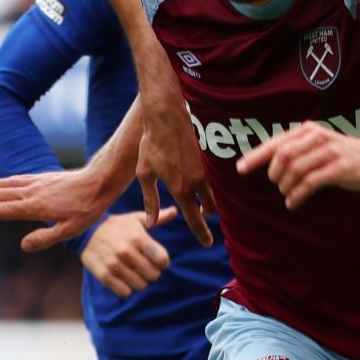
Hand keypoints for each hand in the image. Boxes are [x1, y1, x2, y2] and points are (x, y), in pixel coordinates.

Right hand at [0, 166, 122, 251]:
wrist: (99, 182)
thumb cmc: (87, 208)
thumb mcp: (70, 230)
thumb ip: (45, 238)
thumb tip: (23, 246)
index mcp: (34, 206)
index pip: (1, 209)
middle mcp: (30, 191)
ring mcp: (34, 182)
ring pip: (2, 185)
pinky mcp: (39, 178)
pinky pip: (12, 179)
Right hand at [80, 212, 172, 297]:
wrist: (86, 232)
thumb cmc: (116, 226)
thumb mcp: (135, 219)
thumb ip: (156, 218)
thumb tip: (175, 211)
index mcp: (138, 238)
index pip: (163, 260)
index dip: (163, 262)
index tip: (157, 260)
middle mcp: (127, 251)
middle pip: (154, 275)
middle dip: (152, 272)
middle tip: (144, 267)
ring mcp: (114, 264)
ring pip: (141, 286)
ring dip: (139, 281)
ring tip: (133, 273)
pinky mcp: (104, 275)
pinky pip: (125, 292)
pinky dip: (126, 289)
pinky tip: (122, 280)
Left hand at [136, 111, 213, 244]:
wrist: (166, 116)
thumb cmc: (151, 144)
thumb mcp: (145, 174)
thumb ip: (150, 200)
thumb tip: (151, 222)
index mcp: (180, 189)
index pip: (194, 219)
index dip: (201, 233)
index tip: (208, 244)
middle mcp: (196, 182)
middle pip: (210, 209)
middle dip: (206, 216)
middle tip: (199, 218)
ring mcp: (205, 169)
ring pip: (214, 194)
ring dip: (209, 201)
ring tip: (199, 203)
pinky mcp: (208, 158)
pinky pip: (213, 179)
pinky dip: (210, 186)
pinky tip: (199, 183)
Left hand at [236, 122, 359, 209]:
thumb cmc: (341, 155)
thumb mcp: (317, 145)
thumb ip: (296, 149)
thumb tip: (266, 163)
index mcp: (308, 131)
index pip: (276, 142)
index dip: (256, 156)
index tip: (240, 169)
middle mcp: (317, 138)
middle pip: (283, 155)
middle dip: (273, 173)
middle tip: (275, 184)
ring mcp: (329, 152)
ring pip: (295, 169)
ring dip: (286, 186)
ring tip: (286, 194)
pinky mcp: (338, 168)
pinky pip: (310, 183)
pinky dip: (297, 195)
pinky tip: (293, 203)